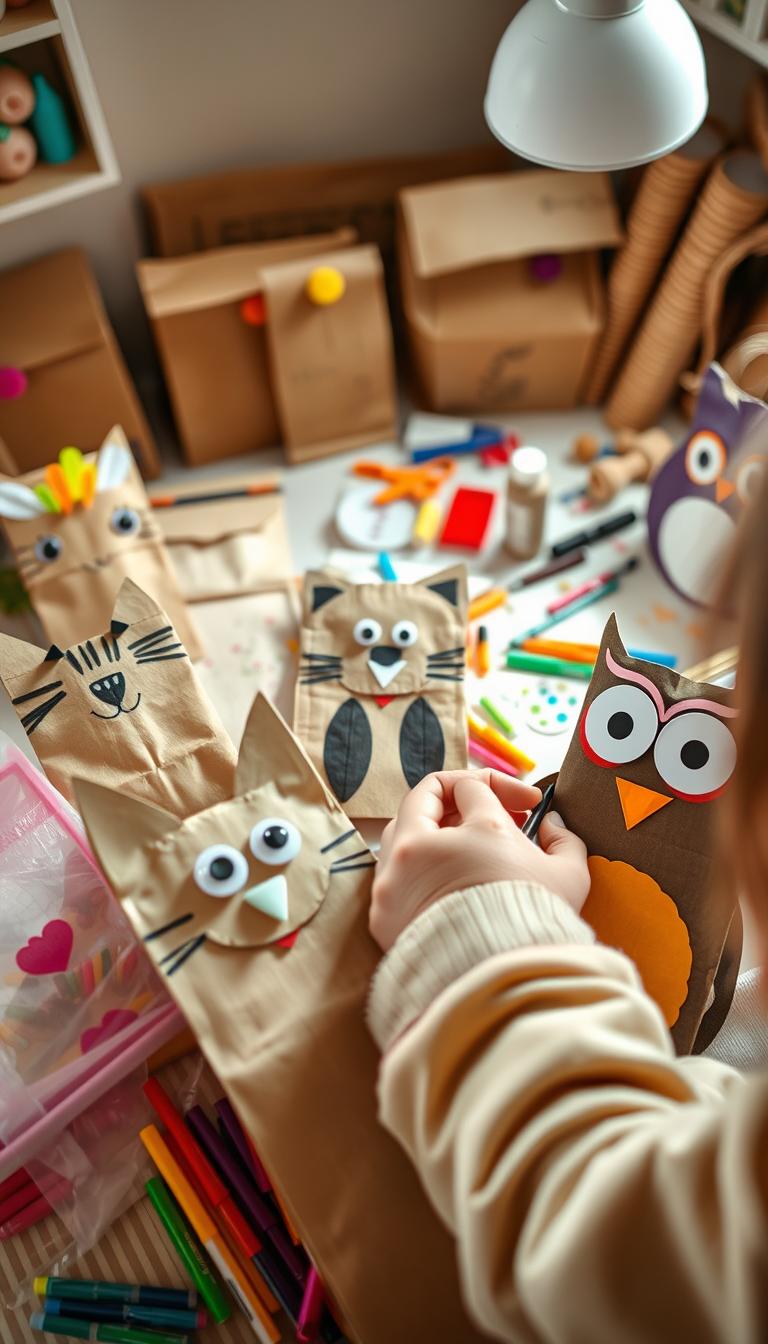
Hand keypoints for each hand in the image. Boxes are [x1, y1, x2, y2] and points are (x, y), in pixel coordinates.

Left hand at [370, 769, 589, 951]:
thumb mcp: (568, 876)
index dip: (499, 789)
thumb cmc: (536, 929)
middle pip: (424, 800)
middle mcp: (422, 849)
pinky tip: (450, 884)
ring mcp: (394, 884)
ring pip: (403, 836)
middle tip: (495, 813)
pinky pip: (395, 878)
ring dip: (435, 833)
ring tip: (472, 850)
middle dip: (459, 800)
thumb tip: (552, 826)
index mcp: (470, 831)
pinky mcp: (383, 918)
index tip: (525, 807)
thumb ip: (563, 839)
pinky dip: (419, 871)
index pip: (470, 788)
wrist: (502, 991)